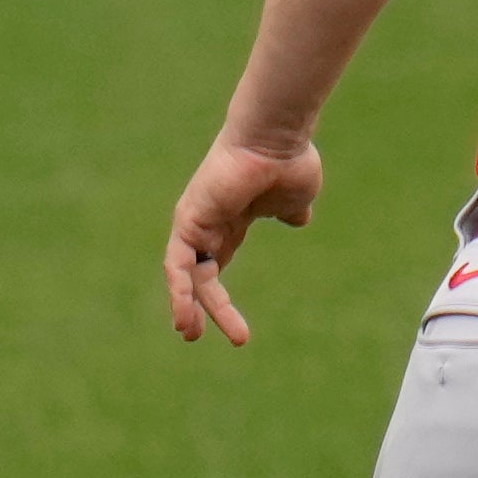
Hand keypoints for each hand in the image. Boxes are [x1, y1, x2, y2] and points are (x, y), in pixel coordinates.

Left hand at [165, 136, 326, 342]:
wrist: (276, 140)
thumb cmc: (289, 162)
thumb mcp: (295, 198)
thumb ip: (290, 212)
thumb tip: (298, 218)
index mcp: (231, 221)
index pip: (216, 266)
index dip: (218, 298)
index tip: (233, 330)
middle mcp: (208, 223)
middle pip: (200, 276)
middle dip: (204, 309)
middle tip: (201, 337)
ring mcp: (195, 221)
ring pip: (186, 274)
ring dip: (188, 306)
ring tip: (190, 334)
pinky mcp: (189, 220)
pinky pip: (179, 264)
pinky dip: (180, 290)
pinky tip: (186, 315)